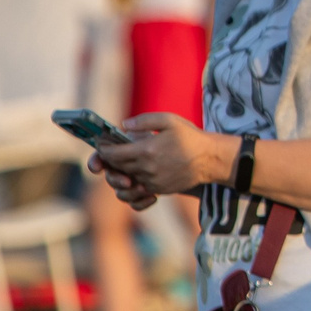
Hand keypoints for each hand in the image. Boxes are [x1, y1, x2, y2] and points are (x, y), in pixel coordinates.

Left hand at [91, 111, 230, 200]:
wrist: (210, 159)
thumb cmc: (190, 137)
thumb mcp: (169, 120)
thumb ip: (144, 121)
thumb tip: (123, 125)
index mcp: (146, 150)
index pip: (114, 154)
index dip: (104, 149)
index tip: (101, 144)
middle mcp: (146, 168)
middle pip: (117, 167)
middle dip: (110, 160)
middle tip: (110, 151)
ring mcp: (152, 181)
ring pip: (126, 178)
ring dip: (122, 171)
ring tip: (124, 162)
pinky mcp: (158, 190)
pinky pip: (138, 188)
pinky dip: (134, 180)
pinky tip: (139, 171)